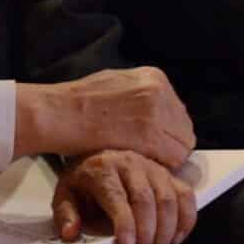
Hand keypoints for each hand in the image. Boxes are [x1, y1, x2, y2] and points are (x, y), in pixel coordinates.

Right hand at [14, 66, 195, 167]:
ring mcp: (156, 113)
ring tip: (142, 160)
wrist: (59, 113)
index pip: (178, 111)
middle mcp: (159, 91)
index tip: (155, 141)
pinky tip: (141, 165)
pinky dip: (160, 166)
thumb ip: (141, 96)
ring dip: (166, 157)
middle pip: (184, 128)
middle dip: (170, 144)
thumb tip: (156, 114)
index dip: (168, 130)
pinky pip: (173, 159)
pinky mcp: (150, 136)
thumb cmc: (77, 102)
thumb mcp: (117, 84)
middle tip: (149, 155)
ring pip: (182, 145)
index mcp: (153, 77)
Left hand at [52, 149, 196, 243]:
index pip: (117, 197)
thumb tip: (70, 232)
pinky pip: (186, 195)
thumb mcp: (66, 195)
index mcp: (103, 169)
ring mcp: (153, 168)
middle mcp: (131, 164)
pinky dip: (186, 219)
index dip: (125, 224)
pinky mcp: (169, 174)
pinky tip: (175, 239)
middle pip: (147, 200)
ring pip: (169, 199)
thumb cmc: (84, 180)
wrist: (98, 156)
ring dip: (165, 233)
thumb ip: (66, 215)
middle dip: (147, 235)